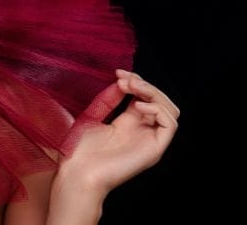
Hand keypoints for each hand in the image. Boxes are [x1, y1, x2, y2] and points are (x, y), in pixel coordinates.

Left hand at [58, 69, 179, 193]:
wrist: (76, 174)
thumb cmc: (78, 151)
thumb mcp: (92, 116)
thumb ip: (108, 99)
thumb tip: (123, 81)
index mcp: (128, 124)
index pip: (144, 97)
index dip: (136, 81)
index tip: (118, 72)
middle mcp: (142, 132)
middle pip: (160, 101)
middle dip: (146, 85)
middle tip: (125, 78)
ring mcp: (149, 141)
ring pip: (170, 110)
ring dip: (153, 93)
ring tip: (132, 88)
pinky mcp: (154, 150)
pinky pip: (169, 125)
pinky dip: (158, 110)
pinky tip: (137, 106)